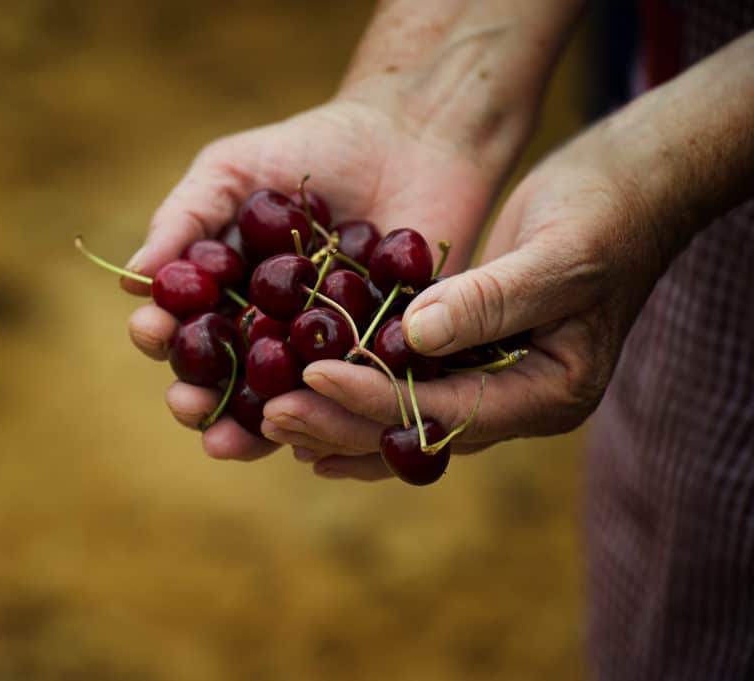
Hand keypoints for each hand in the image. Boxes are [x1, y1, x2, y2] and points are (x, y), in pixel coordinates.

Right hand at [127, 91, 509, 461]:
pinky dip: (330, 415)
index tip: (151, 333)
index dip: (161, 337)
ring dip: (251, 429)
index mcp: (226, 294)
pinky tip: (309, 434)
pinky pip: (353, 394)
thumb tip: (129, 281)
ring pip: (282, 403)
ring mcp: (323, 351)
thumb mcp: (234, 170)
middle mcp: (268, 332)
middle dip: (198, 399)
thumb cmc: (312, 148)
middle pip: (223, 381)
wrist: (411, 137)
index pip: (182, 327)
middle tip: (188, 406)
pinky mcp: (380, 358)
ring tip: (228, 443)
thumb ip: (185, 218)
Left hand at [299, 120, 683, 478]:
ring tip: (272, 418)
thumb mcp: (559, 253)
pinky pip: (407, 388)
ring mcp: (494, 384)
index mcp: (550, 393)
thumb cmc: (608, 214)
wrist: (631, 191)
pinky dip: (358, 395)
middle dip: (341, 422)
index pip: (448, 411)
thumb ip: (494, 298)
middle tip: (269, 415)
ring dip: (339, 420)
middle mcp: (518, 403)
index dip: (375, 396)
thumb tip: (415, 335)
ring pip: (404, 420)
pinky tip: (311, 396)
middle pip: (416, 431)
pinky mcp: (470, 356)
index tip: (311, 375)